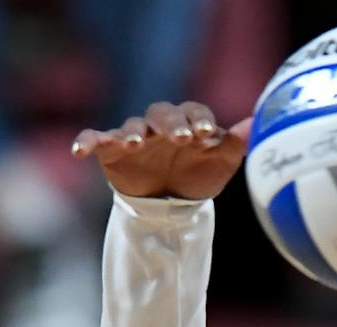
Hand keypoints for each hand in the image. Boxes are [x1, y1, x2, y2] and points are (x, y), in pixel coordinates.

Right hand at [72, 99, 249, 200]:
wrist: (169, 204)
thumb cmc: (197, 177)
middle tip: (179, 138)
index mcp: (188, 123)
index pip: (194, 111)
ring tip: (136, 143)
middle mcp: (160, 125)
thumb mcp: (220, 164)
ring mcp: (135, 136)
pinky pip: (96, 139)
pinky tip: (80, 151)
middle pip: (162, 113)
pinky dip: (87, 141)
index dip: (199, 119)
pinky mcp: (111, 151)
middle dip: (170, 123)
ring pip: (132, 125)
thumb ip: (235, 144)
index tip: (206, 132)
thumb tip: (256, 123)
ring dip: (133, 131)